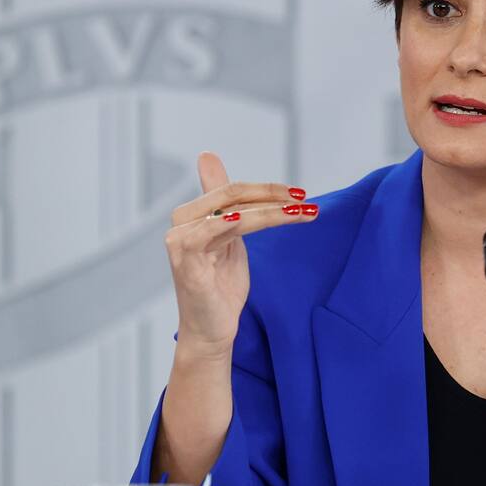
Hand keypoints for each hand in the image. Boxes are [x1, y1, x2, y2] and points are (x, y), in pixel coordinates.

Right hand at [164, 152, 318, 356]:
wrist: (211, 330)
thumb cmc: (220, 286)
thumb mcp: (230, 238)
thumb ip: (228, 203)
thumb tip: (207, 155)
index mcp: (192, 214)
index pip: (234, 190)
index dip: (268, 189)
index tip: (300, 194)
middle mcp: (181, 223)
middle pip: (233, 195)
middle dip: (273, 196)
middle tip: (305, 200)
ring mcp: (180, 241)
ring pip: (232, 213)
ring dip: (271, 211)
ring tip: (301, 211)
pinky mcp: (185, 260)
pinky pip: (211, 233)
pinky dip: (229, 223)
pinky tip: (246, 218)